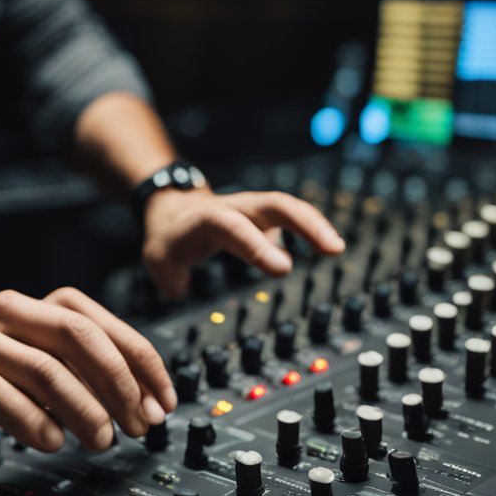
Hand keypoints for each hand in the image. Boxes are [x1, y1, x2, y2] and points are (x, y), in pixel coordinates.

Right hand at [0, 287, 176, 450]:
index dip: (140, 361)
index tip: (163, 402)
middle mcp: (5, 315)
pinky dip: (29, 417)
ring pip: (42, 365)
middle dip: (119, 382)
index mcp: (30, 310)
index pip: (99, 322)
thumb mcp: (18, 367)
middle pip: (79, 335)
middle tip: (139, 424)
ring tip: (102, 440)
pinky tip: (49, 441)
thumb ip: (65, 376)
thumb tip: (128, 405)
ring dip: (83, 406)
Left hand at [141, 188, 345, 297]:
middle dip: (304, 223)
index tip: (284, 269)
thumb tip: (181, 290)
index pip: (233, 227)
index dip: (258, 246)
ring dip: (315, 225)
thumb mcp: (158, 259)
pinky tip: (330, 245)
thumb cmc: (169, 237)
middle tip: (332, 248)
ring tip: (337, 249)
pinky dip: (311, 227)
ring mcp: (252, 209)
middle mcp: (234, 207)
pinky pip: (291, 215)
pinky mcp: (264, 216)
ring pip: (288, 208)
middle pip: (273, 205)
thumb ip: (169, 278)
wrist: (173, 208)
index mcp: (207, 219)